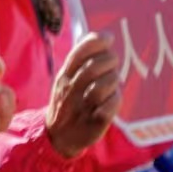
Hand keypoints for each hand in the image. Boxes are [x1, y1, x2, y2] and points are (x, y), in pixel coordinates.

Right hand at [46, 33, 120, 158]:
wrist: (58, 136)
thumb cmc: (69, 101)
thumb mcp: (67, 79)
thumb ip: (82, 60)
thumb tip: (105, 35)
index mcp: (65, 76)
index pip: (79, 52)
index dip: (97, 41)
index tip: (108, 38)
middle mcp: (71, 88)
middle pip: (95, 66)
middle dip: (110, 61)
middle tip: (112, 65)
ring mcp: (82, 105)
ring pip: (105, 85)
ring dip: (113, 82)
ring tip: (110, 87)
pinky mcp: (95, 122)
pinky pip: (111, 106)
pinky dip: (114, 101)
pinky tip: (110, 102)